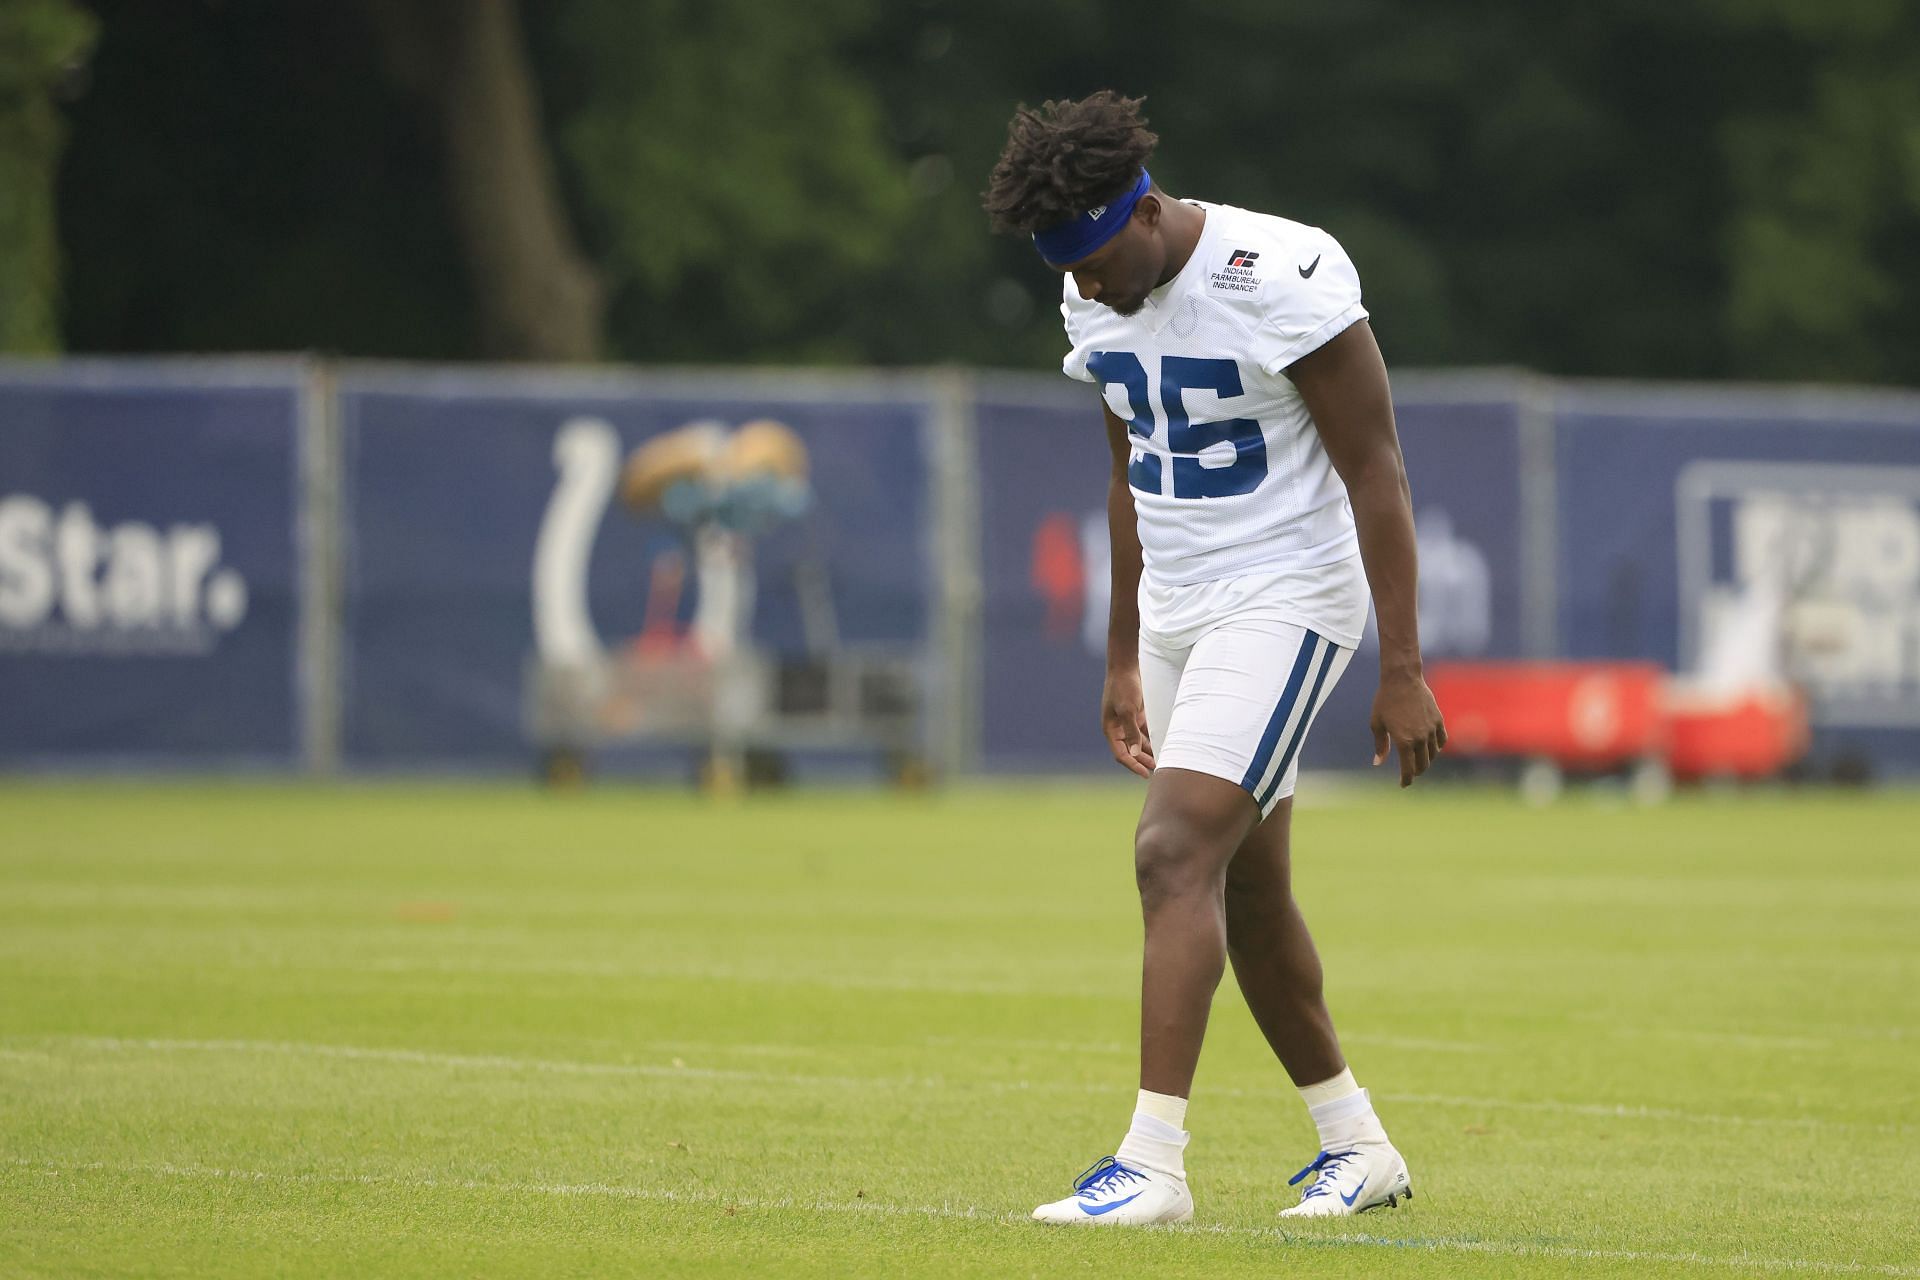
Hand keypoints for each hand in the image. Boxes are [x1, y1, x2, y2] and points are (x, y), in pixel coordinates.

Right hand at [1100, 666, 1155, 778]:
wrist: (1125, 668)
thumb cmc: (1123, 687)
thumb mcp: (1128, 710)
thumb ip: (1132, 732)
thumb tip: (1134, 753)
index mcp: (1111, 730)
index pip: (1121, 754)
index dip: (1132, 765)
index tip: (1145, 774)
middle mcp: (1118, 729)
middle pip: (1130, 751)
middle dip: (1142, 761)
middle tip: (1157, 769)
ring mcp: (1127, 722)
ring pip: (1137, 743)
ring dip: (1147, 752)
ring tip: (1160, 760)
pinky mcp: (1136, 716)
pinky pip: (1144, 732)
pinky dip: (1151, 740)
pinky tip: (1161, 745)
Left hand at [1371, 673, 1445, 787]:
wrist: (1402, 679)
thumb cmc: (1385, 701)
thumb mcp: (1377, 724)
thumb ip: (1380, 745)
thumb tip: (1378, 762)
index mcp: (1404, 742)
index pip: (1408, 769)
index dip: (1406, 780)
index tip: (1403, 784)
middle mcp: (1420, 738)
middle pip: (1423, 765)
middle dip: (1416, 772)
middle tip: (1410, 773)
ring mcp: (1431, 730)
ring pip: (1433, 754)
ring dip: (1427, 760)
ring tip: (1419, 759)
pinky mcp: (1438, 720)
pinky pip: (1441, 740)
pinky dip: (1437, 747)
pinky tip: (1431, 747)